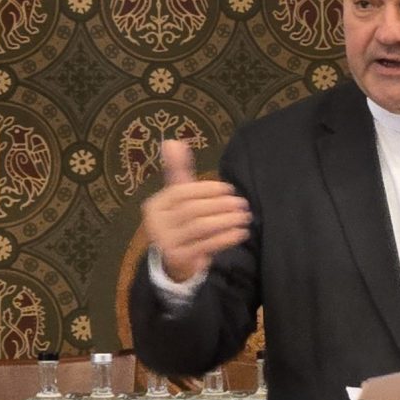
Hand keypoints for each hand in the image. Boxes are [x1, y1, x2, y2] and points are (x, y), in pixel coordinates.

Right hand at [140, 139, 250, 280]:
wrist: (174, 259)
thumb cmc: (180, 220)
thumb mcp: (178, 195)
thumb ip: (178, 169)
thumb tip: (172, 140)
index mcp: (155, 204)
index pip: (181, 192)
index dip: (207, 189)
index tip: (229, 189)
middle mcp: (156, 223)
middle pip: (192, 210)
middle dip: (220, 205)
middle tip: (243, 204)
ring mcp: (166, 243)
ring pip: (200, 227)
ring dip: (226, 221)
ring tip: (244, 218)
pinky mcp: (179, 259)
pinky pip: (206, 245)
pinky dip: (225, 238)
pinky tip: (240, 233)